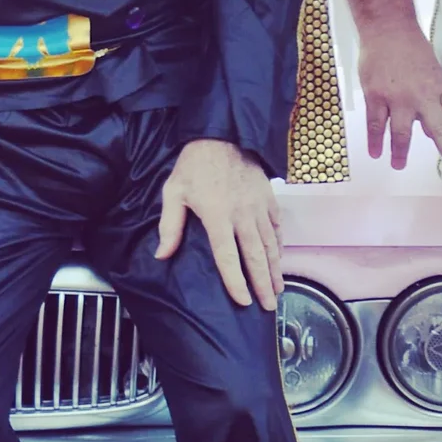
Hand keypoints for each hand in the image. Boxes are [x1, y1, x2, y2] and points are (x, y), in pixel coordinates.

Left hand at [156, 138, 283, 309]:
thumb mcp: (174, 191)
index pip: (228, 257)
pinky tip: (280, 260)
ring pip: (270, 245)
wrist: (224, 134)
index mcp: (217, 216)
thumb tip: (162, 255)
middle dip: (263, 284)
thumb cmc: (195, 165)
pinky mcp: (269, 199)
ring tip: (278, 291)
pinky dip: (279, 246)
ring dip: (275, 270)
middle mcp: (242, 215)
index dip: (236, 281)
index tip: (243, 301)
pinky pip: (277, 228)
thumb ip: (170, 225)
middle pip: (256, 257)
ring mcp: (259, 207)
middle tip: (268, 307)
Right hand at [345, 0, 441, 166]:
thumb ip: (434, 102)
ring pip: (402, 132)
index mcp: (440, 87)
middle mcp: (422, 95)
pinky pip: (376, 124)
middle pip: (439, 129)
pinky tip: (375, 153)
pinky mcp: (376, 96)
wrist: (387, 28)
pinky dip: (375, 140)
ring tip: (399, 165)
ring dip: (401, 152)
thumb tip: (432, 131)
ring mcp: (398, 97)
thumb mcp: (433, 72)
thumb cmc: (412, 49)